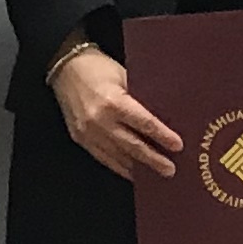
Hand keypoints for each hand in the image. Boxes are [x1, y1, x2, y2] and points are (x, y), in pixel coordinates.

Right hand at [52, 44, 179, 179]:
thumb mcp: (124, 75)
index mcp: (113, 102)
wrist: (65, 67)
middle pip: (132, 146)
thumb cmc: (98, 67)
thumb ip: (141, 96)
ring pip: (118, 157)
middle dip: (153, 160)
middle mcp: (100, 121)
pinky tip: (133, 172)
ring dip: (138, 168)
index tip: (178, 145)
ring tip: (155, 176)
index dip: (162, 136)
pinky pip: (104, 158)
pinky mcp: (81, 139)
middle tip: (170, 170)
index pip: (144, 124)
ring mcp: (88, 133)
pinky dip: (120, 167)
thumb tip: (165, 115)